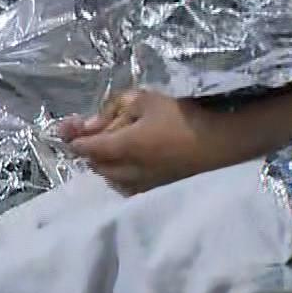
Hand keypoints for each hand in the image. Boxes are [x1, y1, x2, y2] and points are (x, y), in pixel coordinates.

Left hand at [58, 90, 239, 194]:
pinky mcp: (158, 192)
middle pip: (95, 166)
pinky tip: (131, 162)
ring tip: (114, 145)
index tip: (65, 129)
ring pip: (111, 178)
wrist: (225, 140)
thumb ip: (112, 111)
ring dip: (104, 164)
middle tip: (92, 132)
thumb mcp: (144, 100)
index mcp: (123, 148)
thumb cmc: (183, 115)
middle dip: (90, 151)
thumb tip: (86, 125)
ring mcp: (144, 186)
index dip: (72, 139)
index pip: (85, 149)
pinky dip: (121, 175)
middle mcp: (129, 173)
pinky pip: (128, 186)